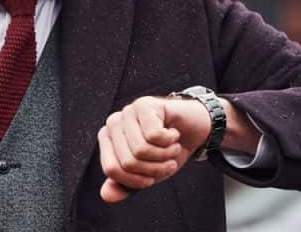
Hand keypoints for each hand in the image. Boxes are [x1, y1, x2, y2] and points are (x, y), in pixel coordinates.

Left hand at [97, 96, 212, 202]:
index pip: (111, 169)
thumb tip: (106, 195)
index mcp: (107, 140)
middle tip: (168, 161)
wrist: (195, 130)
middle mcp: (113, 123)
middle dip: (154, 169)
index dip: (137, 180)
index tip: (152, 177)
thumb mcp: (148, 175)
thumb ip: (126, 186)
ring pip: (141, 149)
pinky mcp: (145, 104)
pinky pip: (154, 135)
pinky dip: (171, 141)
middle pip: (128, 161)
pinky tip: (174, 133)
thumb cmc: (168, 151)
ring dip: (165, 155)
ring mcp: (128, 111)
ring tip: (172, 148)